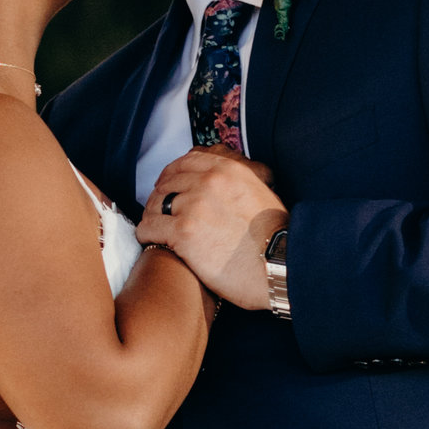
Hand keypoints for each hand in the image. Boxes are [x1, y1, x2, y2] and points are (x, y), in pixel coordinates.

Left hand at [144, 151, 286, 311]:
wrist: (280, 266)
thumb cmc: (275, 238)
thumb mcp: (259, 193)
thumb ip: (235, 182)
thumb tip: (220, 183)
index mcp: (227, 169)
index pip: (185, 162)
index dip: (171, 175)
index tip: (167, 187)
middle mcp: (208, 181)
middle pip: (166, 183)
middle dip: (160, 198)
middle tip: (159, 213)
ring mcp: (194, 205)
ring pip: (154, 204)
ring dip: (152, 216)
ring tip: (156, 229)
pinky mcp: (183, 232)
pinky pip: (149, 228)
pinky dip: (147, 235)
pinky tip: (153, 242)